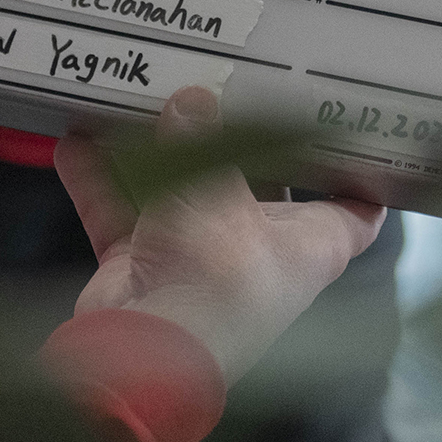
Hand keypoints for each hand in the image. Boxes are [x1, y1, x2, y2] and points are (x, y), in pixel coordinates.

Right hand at [54, 88, 385, 383]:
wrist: (139, 365)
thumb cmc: (210, 290)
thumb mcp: (215, 199)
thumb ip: (199, 144)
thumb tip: (191, 99)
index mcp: (307, 245)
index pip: (356, 209)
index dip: (364, 171)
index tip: (355, 123)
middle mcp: (258, 248)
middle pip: (260, 182)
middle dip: (240, 134)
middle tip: (232, 75)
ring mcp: (198, 255)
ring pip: (183, 187)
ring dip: (159, 147)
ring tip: (145, 92)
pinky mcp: (144, 261)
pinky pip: (121, 208)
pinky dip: (99, 177)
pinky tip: (77, 138)